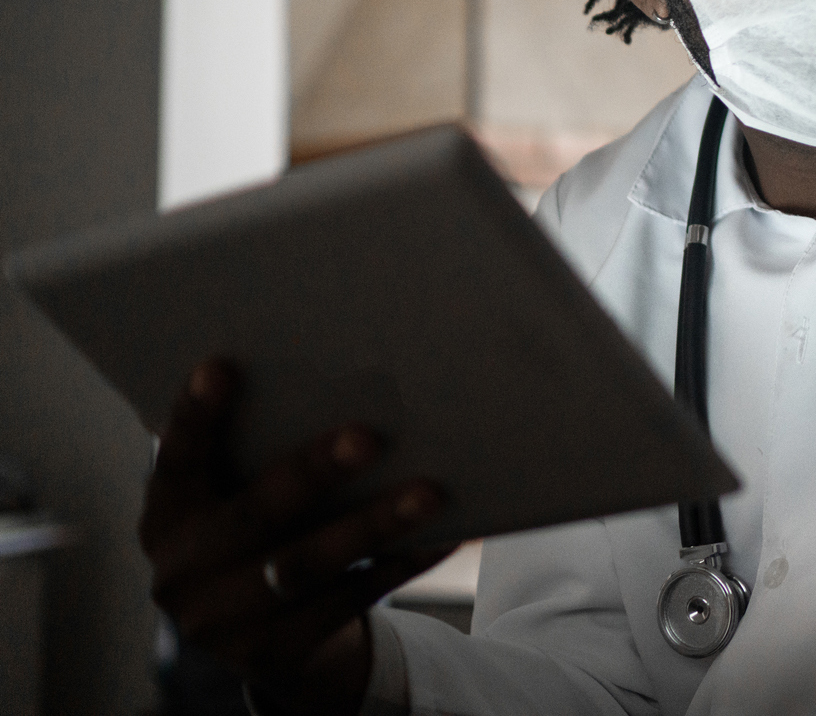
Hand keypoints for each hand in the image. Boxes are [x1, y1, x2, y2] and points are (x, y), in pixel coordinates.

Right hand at [140, 359, 455, 714]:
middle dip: (312, 473)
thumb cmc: (261, 535)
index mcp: (168, 517)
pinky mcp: (273, 653)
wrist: (259, 639)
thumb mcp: (235, 501)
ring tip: (431, 492)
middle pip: (254, 516)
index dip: (194, 416)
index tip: (220, 366)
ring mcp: (223, 620)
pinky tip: (443, 537)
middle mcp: (184, 571)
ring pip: (305, 566)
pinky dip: (399, 564)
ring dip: (373, 525)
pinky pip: (349, 601)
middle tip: (368, 436)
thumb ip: (260, 456)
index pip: (177, 461)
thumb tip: (356, 384)